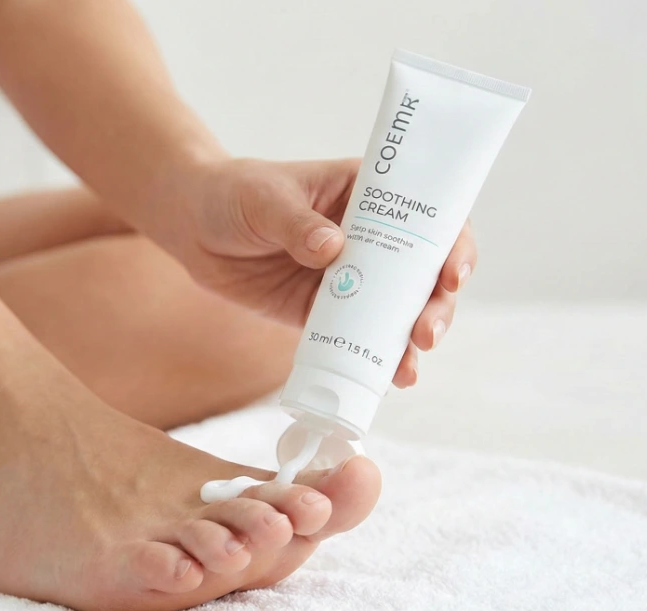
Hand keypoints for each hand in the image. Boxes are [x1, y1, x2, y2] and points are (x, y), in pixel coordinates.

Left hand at [159, 158, 476, 388]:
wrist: (193, 228)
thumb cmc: (235, 194)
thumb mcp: (265, 199)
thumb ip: (296, 223)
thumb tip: (332, 248)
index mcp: (371, 195)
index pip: (431, 215)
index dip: (453, 245)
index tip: (453, 274)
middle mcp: (373, 238)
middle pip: (425, 272)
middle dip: (437, 305)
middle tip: (427, 333)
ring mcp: (354, 279)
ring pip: (400, 311)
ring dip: (412, 339)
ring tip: (408, 366)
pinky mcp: (326, 312)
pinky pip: (360, 337)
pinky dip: (376, 358)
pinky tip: (388, 378)